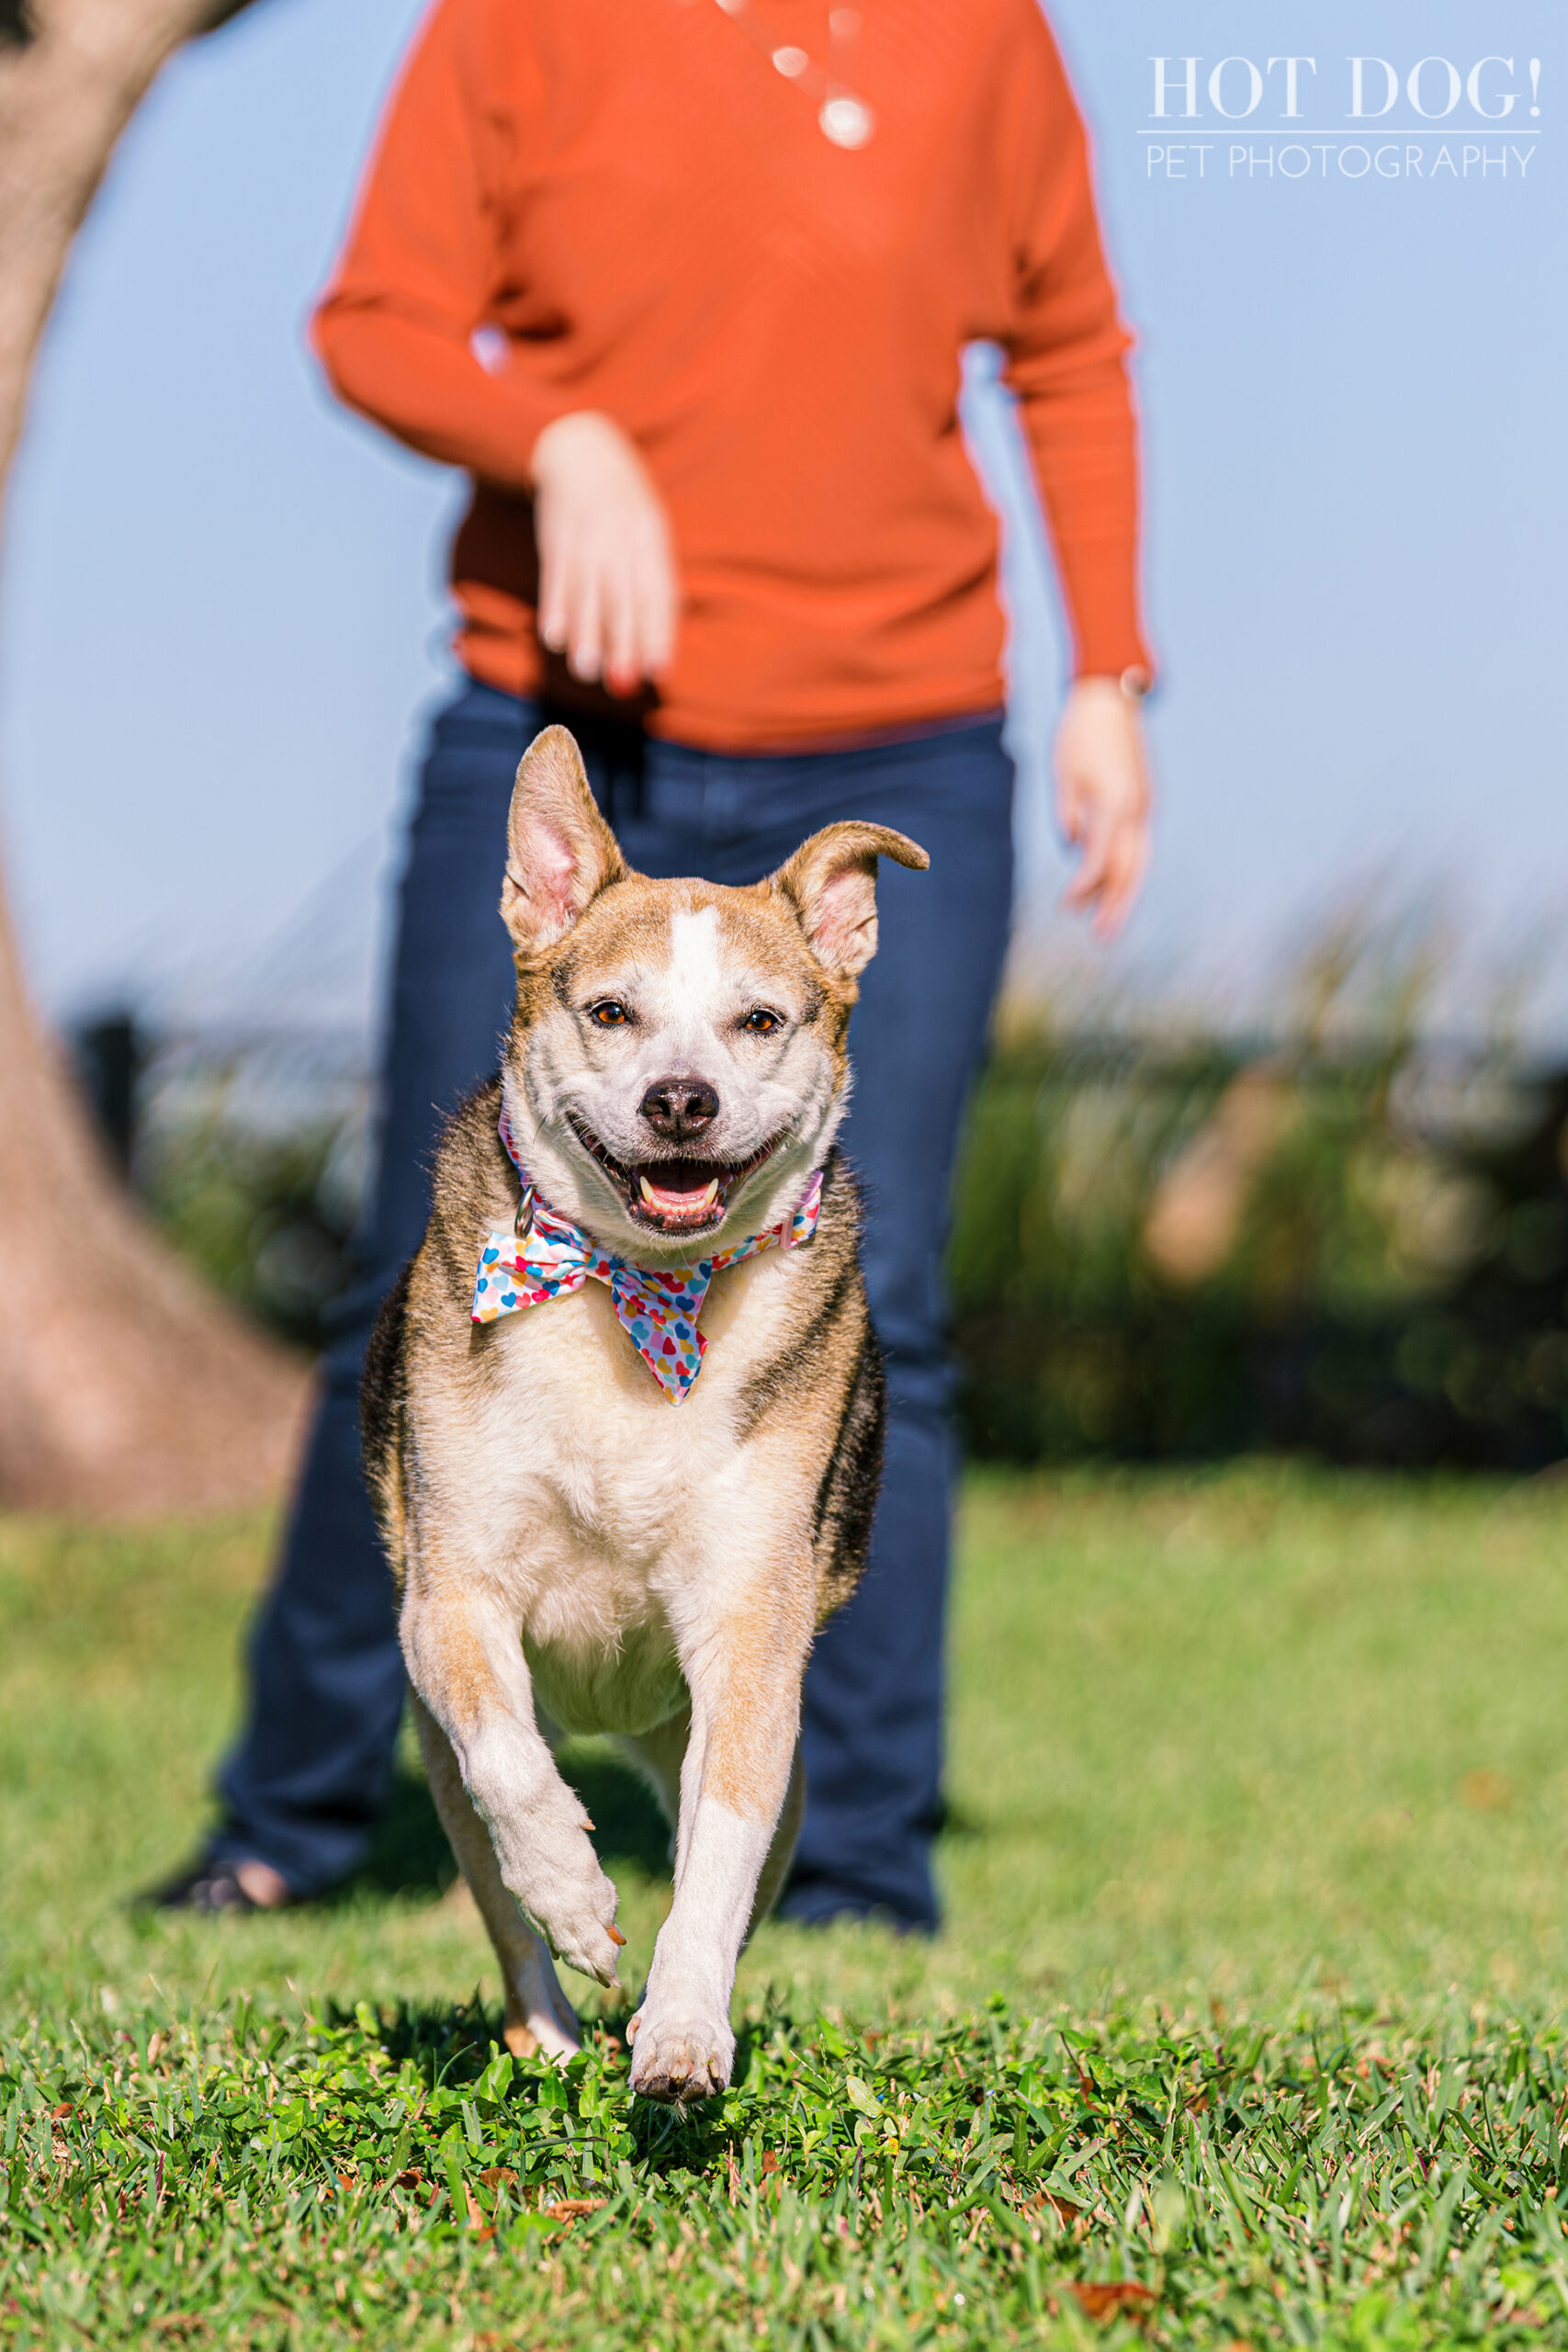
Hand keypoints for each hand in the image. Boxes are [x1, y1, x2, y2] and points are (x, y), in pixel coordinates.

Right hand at [530, 411, 677, 695]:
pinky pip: (556, 577)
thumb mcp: (650, 531)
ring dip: (586, 634)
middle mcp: (621, 538)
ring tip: (586, 671)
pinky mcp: (556, 537)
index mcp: (652, 537)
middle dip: (623, 642)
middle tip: (622, 683)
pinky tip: (555, 637)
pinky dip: (555, 607)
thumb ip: (655, 582)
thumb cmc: (625, 505)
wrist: (582, 449)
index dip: (658, 631)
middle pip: (623, 598)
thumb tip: (657, 643)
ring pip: (587, 593)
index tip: (660, 670)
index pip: (658, 592)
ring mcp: (587, 536)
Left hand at [1054, 676, 1152, 938]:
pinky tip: (1113, 885)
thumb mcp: (1064, 774)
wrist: (1111, 698)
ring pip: (1139, 861)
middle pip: (1129, 871)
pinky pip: (1139, 845)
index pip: (1099, 860)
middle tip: (1102, 938)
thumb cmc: (1080, 734)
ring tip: (1109, 922)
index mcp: (1114, 804)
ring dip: (1124, 893)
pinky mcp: (1144, 801)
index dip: (1083, 887)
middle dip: (1115, 906)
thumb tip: (1074, 847)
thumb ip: (1069, 813)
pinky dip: (1128, 869)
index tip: (1067, 905)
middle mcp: (1135, 809)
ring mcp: (1145, 806)